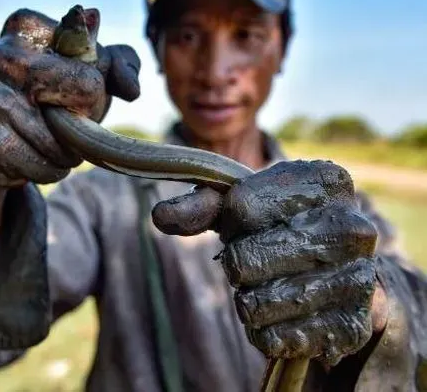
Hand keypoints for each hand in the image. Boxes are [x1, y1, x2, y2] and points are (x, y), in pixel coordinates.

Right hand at [0, 8, 140, 187]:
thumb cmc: (51, 94)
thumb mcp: (92, 68)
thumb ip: (122, 64)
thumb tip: (131, 89)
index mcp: (26, 27)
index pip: (92, 69)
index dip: (94, 90)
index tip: (72, 90)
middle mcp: (1, 56)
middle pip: (85, 95)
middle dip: (85, 118)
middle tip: (64, 118)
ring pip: (66, 141)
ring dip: (68, 150)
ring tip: (46, 138)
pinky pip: (46, 168)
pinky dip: (50, 170)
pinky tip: (32, 154)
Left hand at [152, 160, 380, 365]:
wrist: (340, 271)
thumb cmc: (282, 226)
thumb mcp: (244, 206)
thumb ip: (201, 206)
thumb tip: (160, 216)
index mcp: (326, 181)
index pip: (240, 207)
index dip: (230, 220)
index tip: (244, 221)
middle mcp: (353, 228)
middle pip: (245, 261)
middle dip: (235, 265)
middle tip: (250, 263)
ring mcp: (359, 279)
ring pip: (258, 304)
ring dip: (247, 302)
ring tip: (265, 290)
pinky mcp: (352, 326)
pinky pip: (276, 339)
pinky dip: (264, 333)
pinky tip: (280, 317)